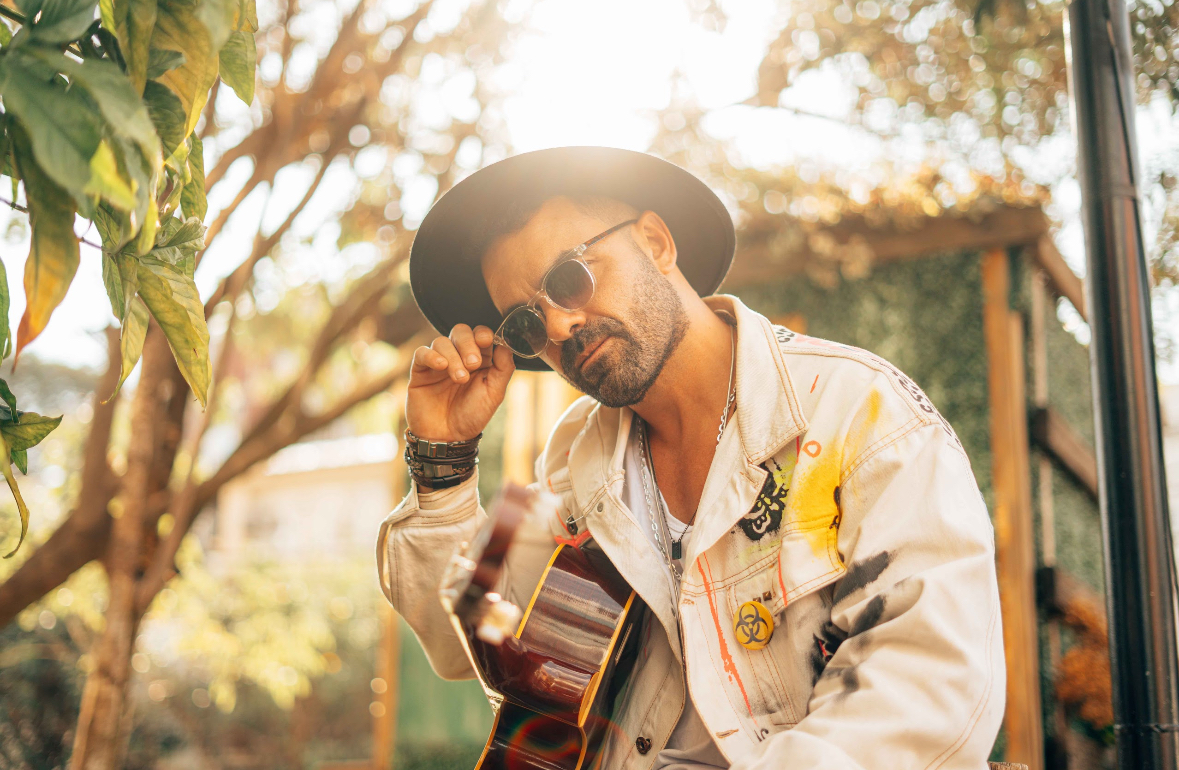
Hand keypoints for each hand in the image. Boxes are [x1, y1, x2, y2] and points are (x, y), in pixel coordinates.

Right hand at [406, 324, 514, 441]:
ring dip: (453, 357)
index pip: (480, 334)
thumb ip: (503, 369)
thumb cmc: (472, 416)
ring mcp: (438, 363)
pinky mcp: (420, 371)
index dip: (483, 334)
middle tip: (473, 363)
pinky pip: (421, 353)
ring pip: (441, 342)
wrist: (448, 438)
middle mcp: (458, 357)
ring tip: (460, 378)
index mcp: (479, 360)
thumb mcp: (494, 394)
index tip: (487, 341)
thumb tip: (506, 344)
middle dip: (468, 343)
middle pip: (460, 332)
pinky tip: (441, 366)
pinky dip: (431, 356)